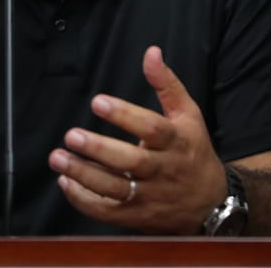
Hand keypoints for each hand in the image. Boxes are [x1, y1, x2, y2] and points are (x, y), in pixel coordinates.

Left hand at [48, 45, 226, 234]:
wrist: (211, 204)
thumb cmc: (193, 151)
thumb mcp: (188, 115)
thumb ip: (167, 84)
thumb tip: (151, 52)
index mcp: (177, 141)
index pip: (151, 127)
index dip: (124, 115)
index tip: (97, 102)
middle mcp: (163, 170)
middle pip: (131, 161)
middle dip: (99, 149)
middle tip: (71, 135)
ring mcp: (150, 197)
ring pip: (115, 188)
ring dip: (83, 175)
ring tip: (58, 159)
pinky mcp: (137, 217)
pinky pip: (108, 212)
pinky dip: (85, 200)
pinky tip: (65, 183)